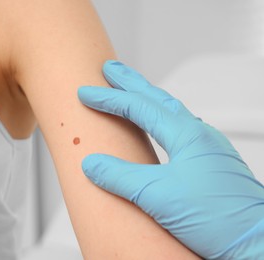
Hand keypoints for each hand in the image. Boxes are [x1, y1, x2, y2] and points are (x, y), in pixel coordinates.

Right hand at [78, 60, 263, 258]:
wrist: (257, 242)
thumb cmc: (217, 218)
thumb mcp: (157, 196)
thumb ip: (120, 176)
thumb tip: (91, 164)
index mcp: (187, 135)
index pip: (139, 107)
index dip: (109, 99)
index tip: (86, 93)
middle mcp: (199, 135)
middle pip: (158, 99)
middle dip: (131, 82)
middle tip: (111, 69)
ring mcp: (207, 148)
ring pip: (171, 113)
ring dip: (147, 99)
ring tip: (131, 92)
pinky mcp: (210, 164)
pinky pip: (180, 130)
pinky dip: (161, 121)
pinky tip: (159, 130)